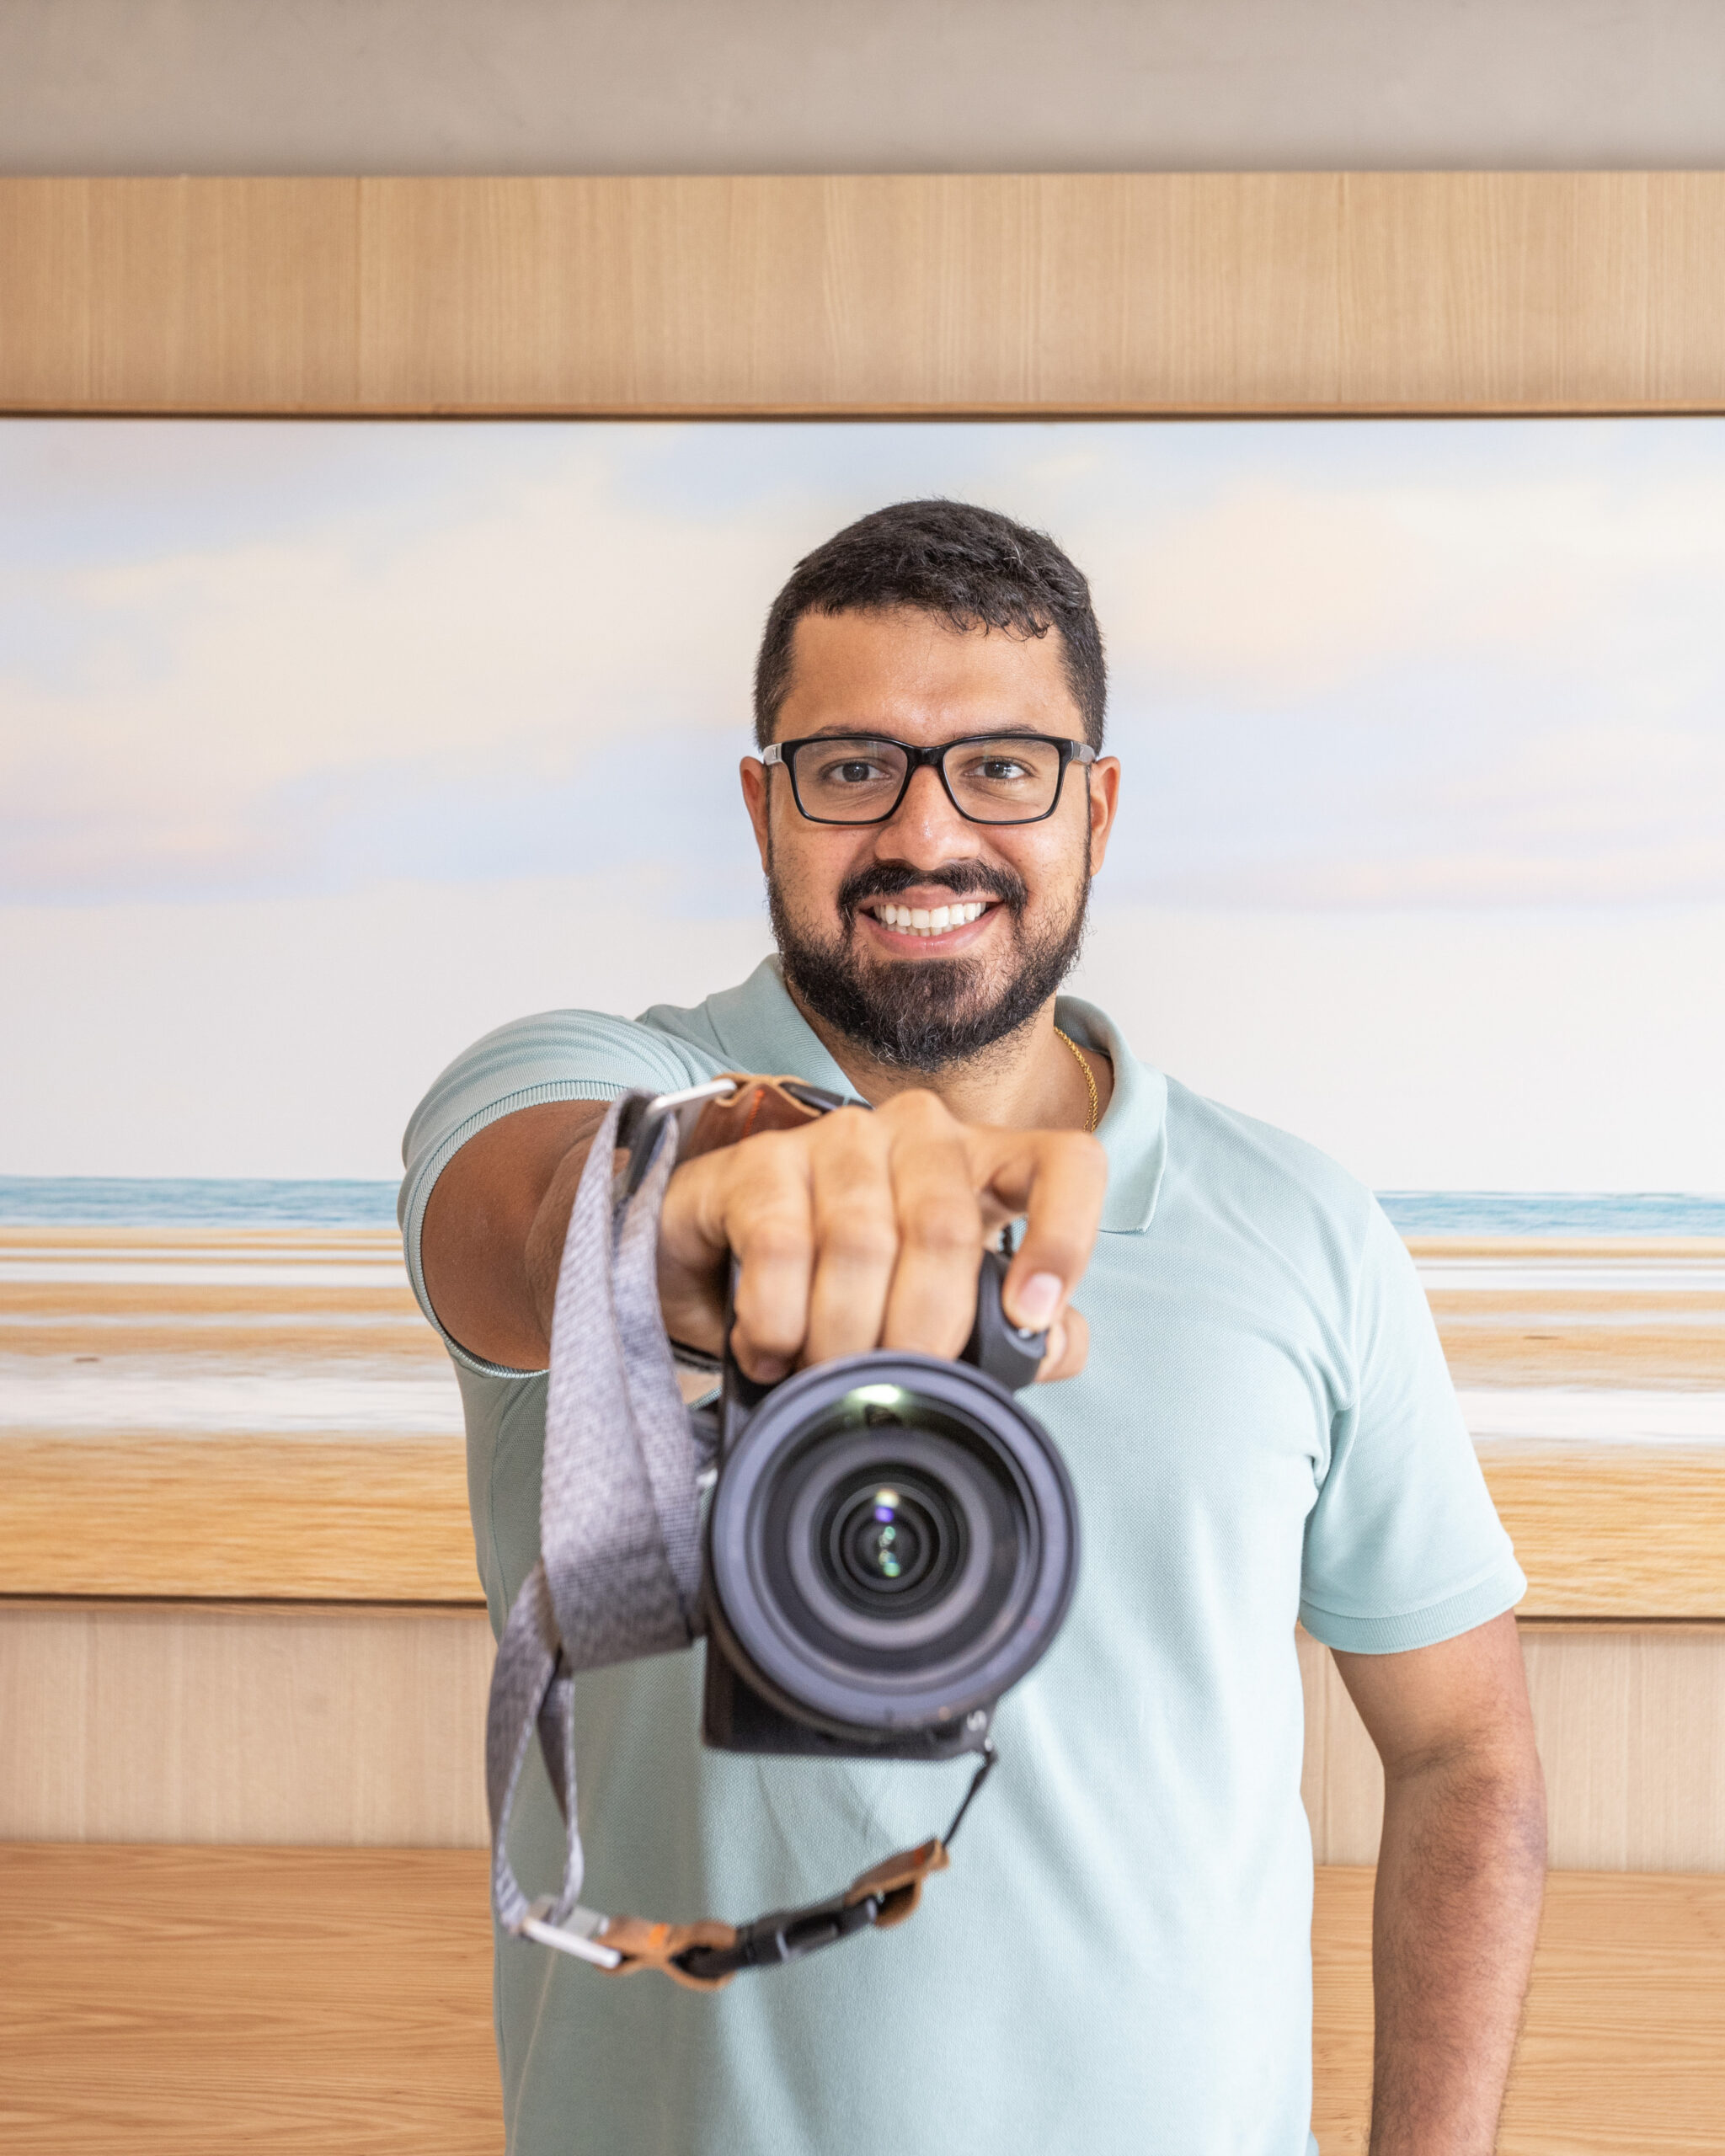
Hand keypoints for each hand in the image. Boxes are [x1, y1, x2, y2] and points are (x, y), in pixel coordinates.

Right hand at [655, 1089, 1107, 1384]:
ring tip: (822, 1378)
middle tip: (890, 1388)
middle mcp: (922, 1134)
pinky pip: (779, 1245)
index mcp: (989, 1164)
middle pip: (944, 1230)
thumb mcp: (949, 1308)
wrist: (731, 1257)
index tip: (1029, 1316)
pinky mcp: (762, 1160)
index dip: (1062, 1237)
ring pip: (860, 1243)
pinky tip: (771, 1349)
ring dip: (840, 1338)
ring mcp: (840, 1138)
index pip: (1066, 1164)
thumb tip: (1051, 1342)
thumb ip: (1018, 1334)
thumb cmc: (863, 1281)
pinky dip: (776, 1320)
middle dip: (918, 1333)